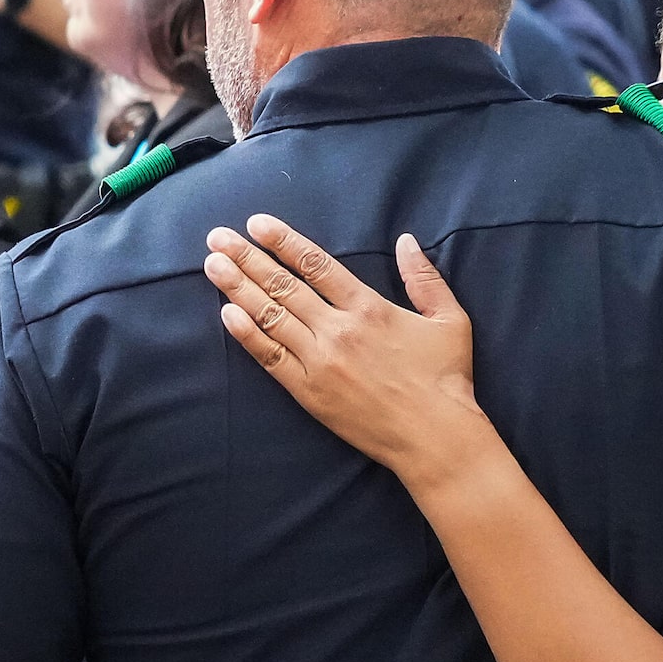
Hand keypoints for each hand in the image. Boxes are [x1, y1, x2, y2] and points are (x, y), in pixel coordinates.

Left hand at [204, 218, 491, 488]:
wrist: (434, 437)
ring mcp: (319, 362)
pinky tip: (226, 313)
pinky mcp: (308, 392)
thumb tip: (406, 240)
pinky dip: (247, 335)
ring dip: (238, 288)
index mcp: (369, 308)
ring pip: (270, 317)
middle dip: (246, 258)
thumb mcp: (450, 319)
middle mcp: (338, 330)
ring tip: (212, 265)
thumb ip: (425, 278)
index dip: (283, 241)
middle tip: (217, 237)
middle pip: (283, 286)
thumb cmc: (447, 379)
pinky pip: (270, 358)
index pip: (316, 265)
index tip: (257, 224)